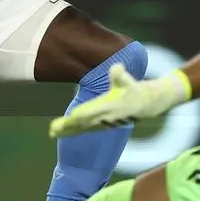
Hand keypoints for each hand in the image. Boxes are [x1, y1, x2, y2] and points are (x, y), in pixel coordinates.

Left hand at [49, 65, 188, 137]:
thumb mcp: (130, 81)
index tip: (69, 118)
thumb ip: (121, 76)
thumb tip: (116, 68)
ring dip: (68, 131)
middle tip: (52, 130)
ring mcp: (103, 122)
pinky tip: (66, 132)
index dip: (79, 116)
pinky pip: (85, 129)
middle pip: (83, 123)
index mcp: (109, 107)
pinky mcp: (102, 124)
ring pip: (83, 128)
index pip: (91, 112)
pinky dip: (75, 131)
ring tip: (53, 133)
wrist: (147, 105)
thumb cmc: (135, 90)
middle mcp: (104, 117)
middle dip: (68, 127)